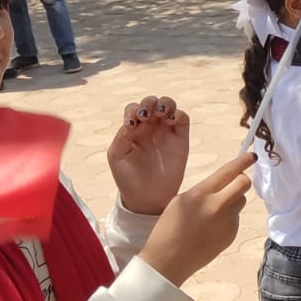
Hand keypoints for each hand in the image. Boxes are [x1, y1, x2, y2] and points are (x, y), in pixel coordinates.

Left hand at [107, 95, 189, 215]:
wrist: (147, 198)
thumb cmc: (128, 178)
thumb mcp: (117, 156)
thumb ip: (121, 137)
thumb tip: (134, 122)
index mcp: (133, 128)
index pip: (133, 109)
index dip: (132, 111)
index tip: (131, 125)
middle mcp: (150, 127)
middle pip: (151, 102)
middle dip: (148, 103)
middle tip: (145, 115)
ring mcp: (166, 131)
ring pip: (168, 105)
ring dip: (164, 104)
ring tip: (160, 113)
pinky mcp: (181, 138)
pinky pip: (182, 118)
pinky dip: (178, 114)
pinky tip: (170, 121)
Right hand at [138, 154, 254, 288]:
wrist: (168, 262)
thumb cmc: (168, 229)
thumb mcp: (181, 201)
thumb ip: (204, 190)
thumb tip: (224, 183)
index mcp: (201, 194)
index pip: (229, 172)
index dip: (242, 161)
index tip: (252, 156)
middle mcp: (218, 207)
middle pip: (244, 184)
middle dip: (242, 179)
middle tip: (233, 182)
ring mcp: (227, 222)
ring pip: (241, 201)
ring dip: (233, 199)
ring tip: (214, 210)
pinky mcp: (231, 235)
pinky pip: (236, 218)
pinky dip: (228, 217)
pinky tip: (211, 228)